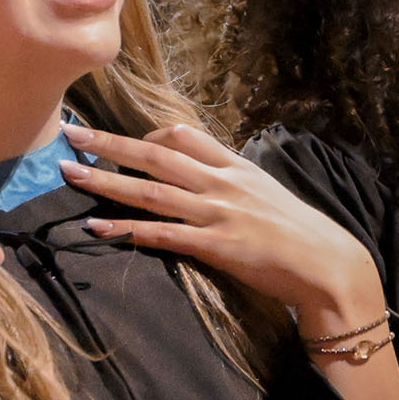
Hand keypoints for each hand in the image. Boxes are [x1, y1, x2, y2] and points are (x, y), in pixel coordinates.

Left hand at [62, 123, 384, 336]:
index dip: (148, 136)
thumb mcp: (266, 194)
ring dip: (106, 182)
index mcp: (236, 168)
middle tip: (71, 135)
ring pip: (151, 191)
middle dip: (111, 144)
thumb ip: (234, 184)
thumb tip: (206, 180)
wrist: (328, 264)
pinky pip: (162, 234)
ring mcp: (218, 214)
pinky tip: (98, 228)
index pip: (184, 137)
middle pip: (157, 156)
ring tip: (70, 174)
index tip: (123, 142)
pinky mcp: (216, 246)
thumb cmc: (300, 234)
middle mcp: (223, 184)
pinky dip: (127, 230)